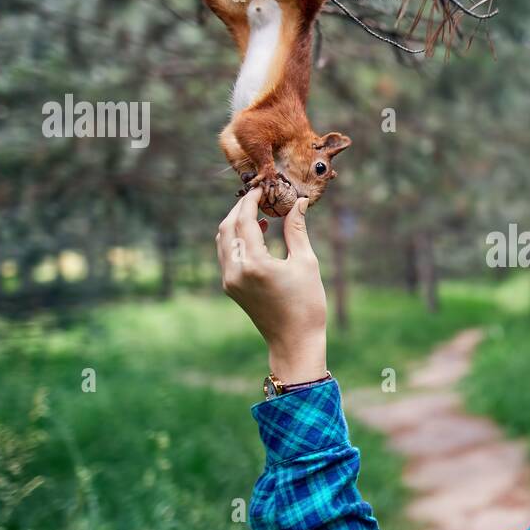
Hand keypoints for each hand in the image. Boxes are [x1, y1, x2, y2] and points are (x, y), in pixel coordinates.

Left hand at [216, 188, 328, 383]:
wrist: (294, 341)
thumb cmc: (307, 303)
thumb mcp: (306, 262)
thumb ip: (296, 229)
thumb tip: (298, 202)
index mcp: (254, 264)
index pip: (243, 220)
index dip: (251, 200)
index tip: (263, 188)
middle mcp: (235, 271)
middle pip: (227, 227)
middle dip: (240, 208)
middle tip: (260, 197)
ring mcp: (230, 280)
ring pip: (223, 240)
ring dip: (236, 222)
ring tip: (259, 213)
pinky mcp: (231, 287)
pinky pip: (227, 254)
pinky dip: (237, 238)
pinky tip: (257, 233)